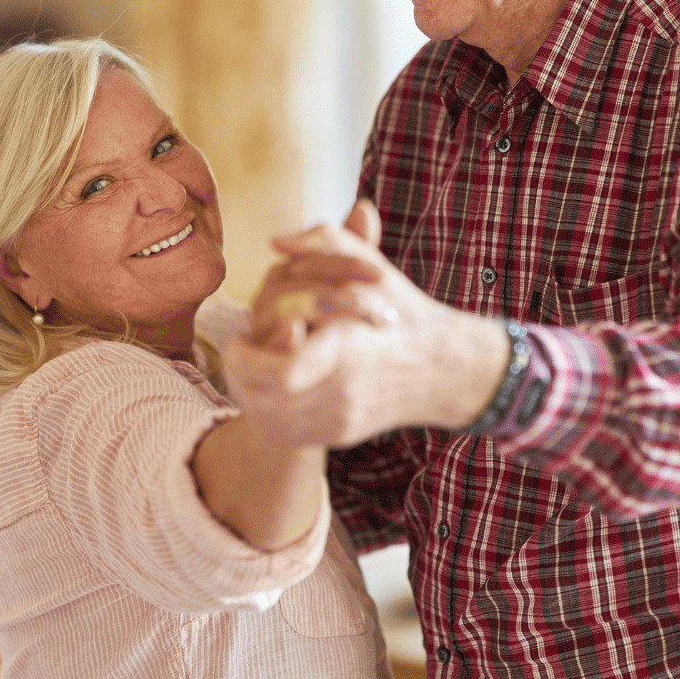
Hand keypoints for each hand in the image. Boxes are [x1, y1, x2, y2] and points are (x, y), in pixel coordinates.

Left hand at [226, 200, 508, 447]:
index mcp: (348, 350)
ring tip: (248, 367)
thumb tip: (278, 242)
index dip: (249, 359)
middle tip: (237, 351)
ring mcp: (341, 421)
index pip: (283, 372)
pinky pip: (286, 436)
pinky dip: (266, 413)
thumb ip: (324, 242)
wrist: (442, 369)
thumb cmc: (401, 310)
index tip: (237, 339)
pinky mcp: (339, 436)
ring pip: (270, 421)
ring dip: (247, 394)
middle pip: (266, 399)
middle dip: (239, 375)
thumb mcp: (369, 266)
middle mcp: (343, 392)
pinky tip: (265, 389)